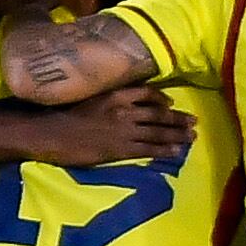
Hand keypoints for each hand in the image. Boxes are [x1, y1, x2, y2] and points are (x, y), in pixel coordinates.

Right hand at [36, 85, 195, 165]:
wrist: (51, 133)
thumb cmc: (63, 114)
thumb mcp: (88, 95)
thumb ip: (107, 96)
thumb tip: (120, 98)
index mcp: (115, 94)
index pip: (147, 92)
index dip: (162, 98)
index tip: (171, 103)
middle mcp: (124, 110)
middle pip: (158, 113)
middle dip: (178, 118)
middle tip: (193, 121)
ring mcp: (124, 130)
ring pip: (157, 132)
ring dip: (177, 135)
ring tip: (192, 137)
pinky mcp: (120, 149)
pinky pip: (148, 149)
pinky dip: (164, 150)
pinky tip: (176, 153)